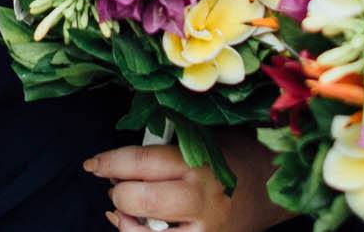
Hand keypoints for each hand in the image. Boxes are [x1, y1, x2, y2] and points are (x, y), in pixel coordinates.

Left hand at [88, 131, 283, 231]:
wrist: (270, 187)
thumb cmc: (231, 156)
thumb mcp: (203, 139)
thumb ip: (166, 146)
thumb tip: (119, 160)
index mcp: (197, 160)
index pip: (140, 161)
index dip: (109, 161)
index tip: (93, 164)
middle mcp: (199, 197)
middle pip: (138, 198)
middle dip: (118, 192)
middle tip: (116, 185)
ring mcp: (203, 229)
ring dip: (124, 221)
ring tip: (123, 210)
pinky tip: (136, 227)